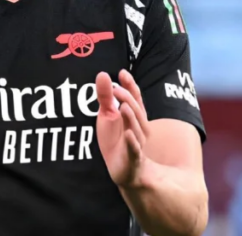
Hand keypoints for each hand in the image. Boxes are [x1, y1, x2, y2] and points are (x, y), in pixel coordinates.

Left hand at [96, 70, 150, 187]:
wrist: (121, 169)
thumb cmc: (115, 140)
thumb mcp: (107, 115)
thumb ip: (105, 96)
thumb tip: (102, 74)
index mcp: (134, 116)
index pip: (135, 98)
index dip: (130, 86)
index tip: (122, 72)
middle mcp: (139, 128)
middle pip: (136, 111)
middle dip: (128, 99)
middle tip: (116, 89)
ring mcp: (137, 143)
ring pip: (136, 128)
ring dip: (131, 117)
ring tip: (123, 106)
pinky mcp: (133, 158)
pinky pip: (134, 149)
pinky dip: (132, 142)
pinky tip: (128, 134)